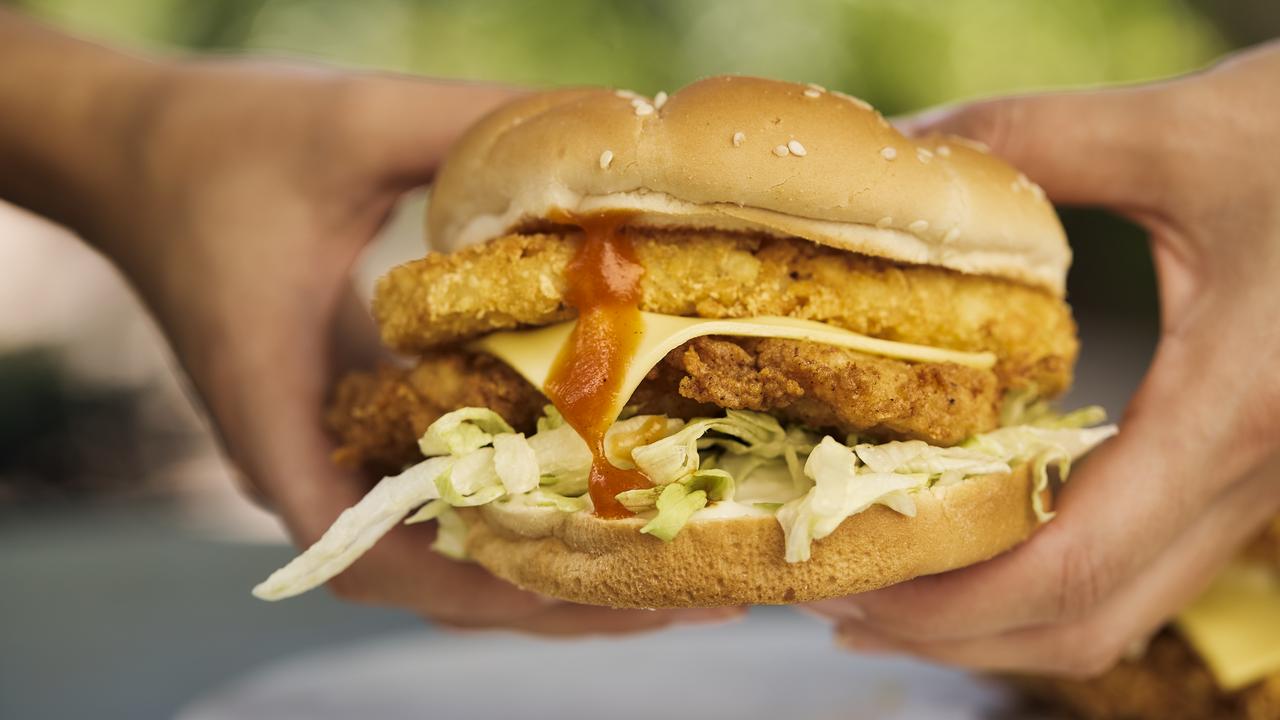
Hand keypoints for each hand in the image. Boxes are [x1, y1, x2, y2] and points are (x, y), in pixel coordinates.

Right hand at [0, 13, 738, 632]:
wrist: (135, 160)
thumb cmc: (221, 146)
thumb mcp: (346, 122)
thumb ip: (462, 126)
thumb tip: (603, 128)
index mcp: (274, 406)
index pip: (364, 544)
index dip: (476, 583)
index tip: (592, 585)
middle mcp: (297, 458)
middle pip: (426, 578)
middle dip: (553, 599)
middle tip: (684, 603)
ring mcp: (323, 454)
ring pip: (435, 557)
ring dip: (546, 577)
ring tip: (668, 580)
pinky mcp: (345, 433)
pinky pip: (434, 508)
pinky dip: (515, 524)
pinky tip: (603, 510)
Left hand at [808, 42, 1279, 675]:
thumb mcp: (1188, 132)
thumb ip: (1036, 140)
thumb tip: (905, 149)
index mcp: (1235, 410)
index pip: (1070, 562)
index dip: (942, 597)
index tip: (841, 581)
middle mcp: (1252, 476)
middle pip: (1086, 619)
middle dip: (950, 630)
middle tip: (836, 595)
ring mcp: (1253, 486)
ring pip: (1118, 610)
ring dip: (993, 620)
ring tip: (883, 589)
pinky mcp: (1243, 469)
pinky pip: (1138, 566)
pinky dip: (1044, 580)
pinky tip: (976, 541)